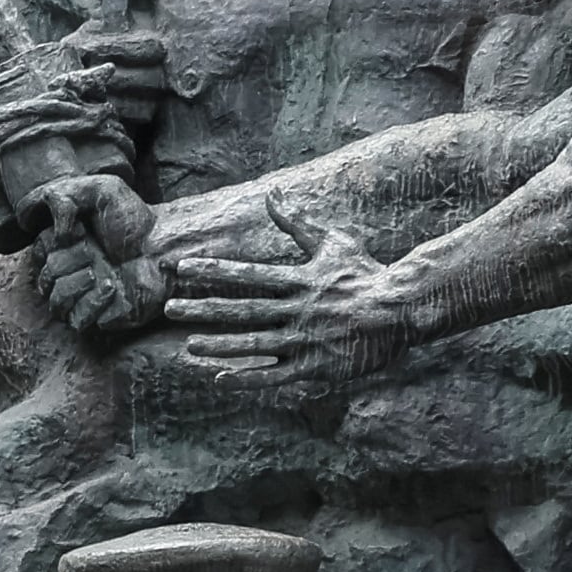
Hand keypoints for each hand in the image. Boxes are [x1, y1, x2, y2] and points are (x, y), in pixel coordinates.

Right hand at [27, 174, 161, 338]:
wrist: (166, 245)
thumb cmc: (135, 218)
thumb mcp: (102, 189)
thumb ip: (65, 197)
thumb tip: (56, 233)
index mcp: (63, 247)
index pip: (38, 254)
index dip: (55, 245)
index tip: (80, 232)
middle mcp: (69, 273)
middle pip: (45, 279)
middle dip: (71, 262)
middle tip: (97, 252)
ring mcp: (83, 296)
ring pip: (55, 303)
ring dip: (78, 285)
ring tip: (104, 272)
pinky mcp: (99, 316)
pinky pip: (77, 321)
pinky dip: (93, 304)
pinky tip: (114, 289)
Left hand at [167, 200, 415, 389]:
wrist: (403, 311)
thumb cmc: (365, 274)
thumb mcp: (333, 243)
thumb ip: (297, 223)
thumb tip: (274, 193)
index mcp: (299, 280)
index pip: (247, 274)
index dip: (213, 271)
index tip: (181, 269)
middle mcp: (297, 310)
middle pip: (241, 309)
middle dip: (202, 308)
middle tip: (168, 308)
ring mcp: (305, 340)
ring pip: (254, 344)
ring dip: (219, 344)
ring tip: (188, 345)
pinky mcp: (316, 367)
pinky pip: (276, 375)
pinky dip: (248, 378)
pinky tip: (220, 379)